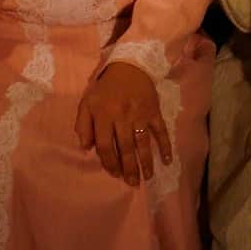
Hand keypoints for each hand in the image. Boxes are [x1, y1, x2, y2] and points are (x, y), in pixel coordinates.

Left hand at [75, 62, 172, 185]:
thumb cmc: (105, 88)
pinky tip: (167, 160)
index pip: (105, 145)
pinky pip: (161, 131)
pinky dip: (165, 146)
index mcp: (104, 116)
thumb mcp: (87, 103)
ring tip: (147, 177)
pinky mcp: (154, 112)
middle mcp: (122, 118)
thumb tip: (86, 149)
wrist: (130, 66)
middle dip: (129, 168)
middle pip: (125, 148)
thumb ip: (83, 126)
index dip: (109, 162)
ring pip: (142, 143)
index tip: (114, 174)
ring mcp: (140, 115)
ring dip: (145, 162)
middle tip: (132, 183)